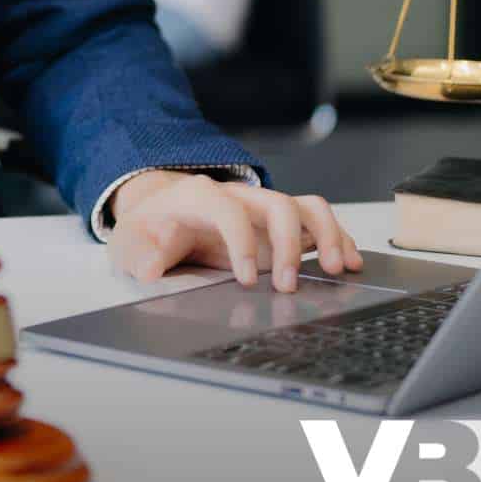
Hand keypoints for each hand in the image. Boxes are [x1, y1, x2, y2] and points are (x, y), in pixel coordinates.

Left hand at [108, 171, 362, 292]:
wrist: (158, 213)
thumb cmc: (149, 229)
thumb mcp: (131, 241)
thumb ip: (139, 252)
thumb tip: (151, 266)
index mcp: (199, 196)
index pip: (227, 210)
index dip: (241, 242)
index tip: (246, 279)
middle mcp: (239, 196)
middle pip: (277, 204)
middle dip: (290, 244)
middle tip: (288, 285)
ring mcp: (262, 208)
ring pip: (306, 206)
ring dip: (327, 235)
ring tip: (336, 269)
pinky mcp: (278, 224)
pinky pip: (317, 220)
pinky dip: (338, 238)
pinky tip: (350, 262)